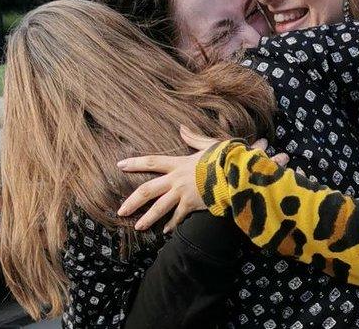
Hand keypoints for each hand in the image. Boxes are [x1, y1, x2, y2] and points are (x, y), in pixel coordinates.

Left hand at [117, 126, 286, 232]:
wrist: (237, 173)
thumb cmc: (226, 157)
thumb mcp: (211, 144)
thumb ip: (194, 138)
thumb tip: (181, 128)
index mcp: (179, 163)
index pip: (151, 162)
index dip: (135, 163)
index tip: (120, 166)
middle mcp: (177, 179)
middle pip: (147, 190)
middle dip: (132, 201)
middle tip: (120, 210)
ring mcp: (183, 193)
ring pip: (159, 208)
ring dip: (147, 218)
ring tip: (138, 226)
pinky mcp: (192, 205)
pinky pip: (179, 217)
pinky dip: (173, 224)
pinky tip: (166, 231)